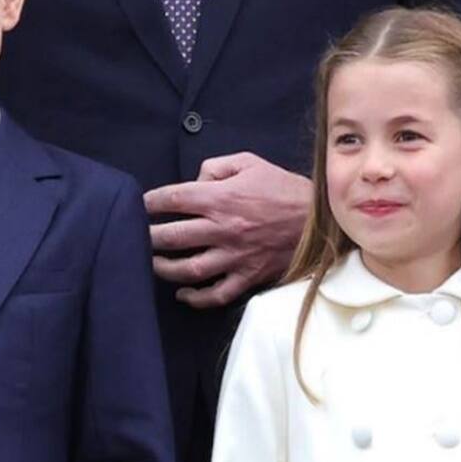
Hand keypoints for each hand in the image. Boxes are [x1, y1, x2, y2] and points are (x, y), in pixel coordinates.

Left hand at [144, 152, 313, 307]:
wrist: (322, 219)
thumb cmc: (285, 189)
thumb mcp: (251, 163)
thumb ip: (217, 167)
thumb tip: (195, 180)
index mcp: (221, 197)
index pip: (171, 199)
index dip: (149, 202)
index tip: (141, 205)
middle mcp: (223, 228)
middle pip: (170, 237)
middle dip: (147, 236)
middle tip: (139, 236)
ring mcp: (235, 256)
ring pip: (187, 269)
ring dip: (163, 268)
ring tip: (153, 263)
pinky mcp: (248, 275)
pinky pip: (216, 294)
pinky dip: (195, 298)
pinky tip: (182, 293)